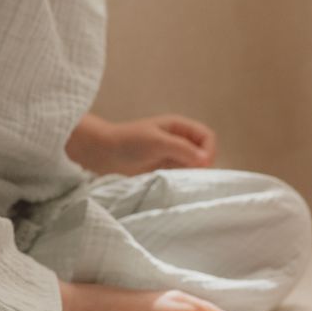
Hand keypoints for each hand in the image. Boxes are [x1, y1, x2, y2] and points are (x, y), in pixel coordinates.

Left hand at [103, 114, 217, 175]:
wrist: (103, 153)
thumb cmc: (129, 142)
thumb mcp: (158, 142)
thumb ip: (182, 149)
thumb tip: (206, 160)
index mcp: (179, 126)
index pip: (207, 137)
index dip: (208, 150)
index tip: (201, 165)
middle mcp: (178, 139)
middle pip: (203, 151)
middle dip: (202, 163)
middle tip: (191, 175)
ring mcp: (171, 154)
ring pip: (193, 164)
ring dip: (192, 173)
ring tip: (182, 181)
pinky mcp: (164, 168)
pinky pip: (182, 173)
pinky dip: (183, 179)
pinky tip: (175, 184)